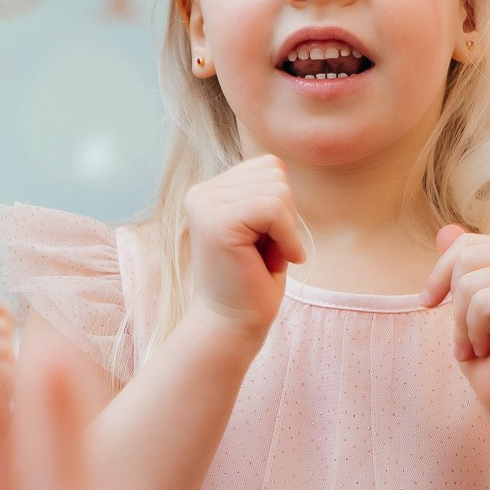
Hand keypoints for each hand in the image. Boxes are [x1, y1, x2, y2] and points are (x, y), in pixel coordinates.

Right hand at [183, 156, 305, 340]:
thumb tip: (278, 164)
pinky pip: (274, 208)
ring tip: (265, 257)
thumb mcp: (262, 227)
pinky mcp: (217, 221)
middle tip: (266, 252)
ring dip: (286, 230)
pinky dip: (287, 237)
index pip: (269, 167)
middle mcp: (201, 192)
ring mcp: (205, 204)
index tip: (266, 241)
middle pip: (275, 173)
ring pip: (278, 190)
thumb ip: (264, 192)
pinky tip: (278, 261)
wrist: (232, 325)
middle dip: (286, 216)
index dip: (283, 206)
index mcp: (211, 190)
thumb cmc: (253, 281)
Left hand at [420, 226, 489, 425]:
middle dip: (454, 304)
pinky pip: (484, 303)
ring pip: (471, 282)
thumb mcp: (465, 306)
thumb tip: (445, 229)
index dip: (440, 274)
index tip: (429, 303)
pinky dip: (475, 332)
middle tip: (468, 337)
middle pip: (466, 257)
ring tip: (480, 346)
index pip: (467, 244)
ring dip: (463, 325)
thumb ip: (460, 266)